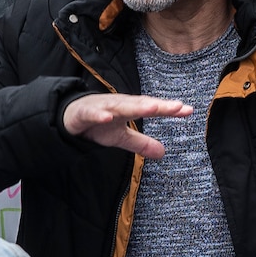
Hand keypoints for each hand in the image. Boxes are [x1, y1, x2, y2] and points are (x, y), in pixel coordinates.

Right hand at [60, 94, 191, 159]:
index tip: (188, 110)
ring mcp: (101, 107)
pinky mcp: (83, 113)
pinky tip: (107, 118)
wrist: (66, 117)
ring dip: (134, 106)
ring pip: (119, 106)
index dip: (169, 109)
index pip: (152, 108)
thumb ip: (140, 143)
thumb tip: (163, 152)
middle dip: (158, 105)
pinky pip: (92, 113)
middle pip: (140, 104)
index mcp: (128, 109)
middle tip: (177, 107)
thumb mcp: (120, 136)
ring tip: (151, 107)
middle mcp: (118, 104)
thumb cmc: (97, 124)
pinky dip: (99, 114)